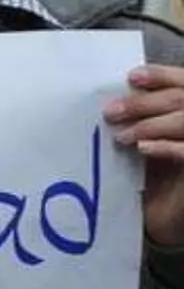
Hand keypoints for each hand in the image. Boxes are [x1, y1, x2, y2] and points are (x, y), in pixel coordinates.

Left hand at [107, 66, 183, 245]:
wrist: (168, 212)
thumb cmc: (159, 171)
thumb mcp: (152, 135)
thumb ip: (146, 115)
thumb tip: (117, 98)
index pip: (183, 82)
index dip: (161, 76)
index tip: (132, 77)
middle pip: (181, 100)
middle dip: (144, 103)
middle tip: (111, 112)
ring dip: (150, 125)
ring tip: (122, 136)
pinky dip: (166, 147)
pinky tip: (144, 148)